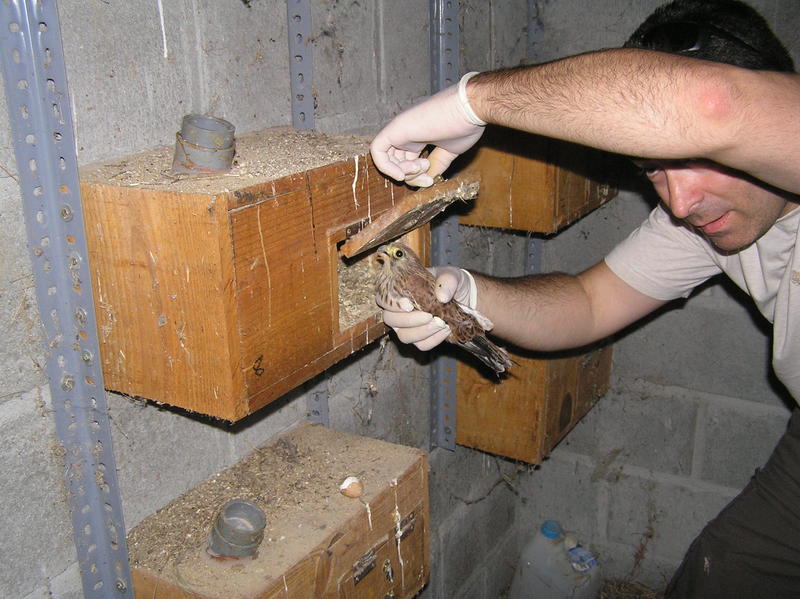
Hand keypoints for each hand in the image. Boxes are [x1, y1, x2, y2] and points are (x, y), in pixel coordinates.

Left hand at [370, 72, 485, 187]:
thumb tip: (427, 179)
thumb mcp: (450, 151)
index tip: (431, 179)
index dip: (416, 176)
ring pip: (387, 159)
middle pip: (396, 163)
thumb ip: (437, 164)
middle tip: (428, 178)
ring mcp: (401, 129)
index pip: (407, 162)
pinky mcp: (396, 128)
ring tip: (424, 166)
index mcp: (419, 136)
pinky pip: (378, 150)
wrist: (471, 109)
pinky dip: (385, 166)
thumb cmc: (465, 125)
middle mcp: (407, 133)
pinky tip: (401, 174)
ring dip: (404, 173)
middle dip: (410, 178)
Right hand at [376, 266, 478, 349]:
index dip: (391, 304)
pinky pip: (422, 345)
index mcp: (400, 290)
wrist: (465, 297)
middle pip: (390, 320)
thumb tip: (442, 297)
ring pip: (404, 336)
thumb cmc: (451, 283)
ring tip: (441, 322)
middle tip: (429, 315)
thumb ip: (447, 280)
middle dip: (409, 320)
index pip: (382, 299)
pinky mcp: (421, 339)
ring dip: (422, 332)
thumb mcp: (452, 275)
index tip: (408, 305)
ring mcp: (408, 327)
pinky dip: (434, 339)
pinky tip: (446, 329)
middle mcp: (399, 311)